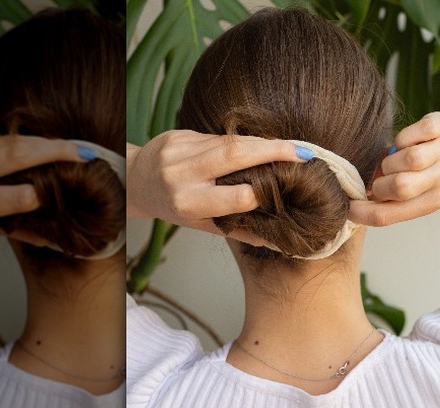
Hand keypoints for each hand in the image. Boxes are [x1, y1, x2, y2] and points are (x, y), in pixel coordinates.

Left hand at [0, 130, 85, 244]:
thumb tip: (59, 242)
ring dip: (46, 143)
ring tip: (72, 147)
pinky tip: (39, 146)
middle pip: (17, 156)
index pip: (19, 196)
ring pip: (13, 141)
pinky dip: (24, 141)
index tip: (69, 190)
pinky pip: (2, 136)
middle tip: (84, 153)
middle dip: (55, 151)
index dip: (47, 193)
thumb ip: (22, 231)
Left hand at [126, 130, 310, 245]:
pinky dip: (242, 141)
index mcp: (189, 204)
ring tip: (290, 147)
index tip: (287, 188)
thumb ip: (237, 231)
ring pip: (230, 141)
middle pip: (235, 155)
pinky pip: (219, 136)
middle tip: (303, 153)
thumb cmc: (173, 208)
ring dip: (264, 142)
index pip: (236, 196)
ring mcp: (180, 151)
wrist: (137, 181)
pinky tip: (259, 145)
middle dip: (273, 151)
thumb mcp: (202, 225)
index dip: (264, 192)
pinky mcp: (180, 134)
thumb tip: (275, 241)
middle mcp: (182, 175)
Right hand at [350, 112, 439, 225]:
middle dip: (379, 184)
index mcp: (431, 202)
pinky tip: (405, 143)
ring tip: (394, 161)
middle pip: (400, 188)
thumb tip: (360, 197)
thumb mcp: (420, 192)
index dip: (360, 212)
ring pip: (408, 160)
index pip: (388, 215)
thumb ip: (393, 198)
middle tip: (381, 179)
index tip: (348, 207)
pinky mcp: (438, 127)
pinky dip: (400, 139)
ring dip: (390, 161)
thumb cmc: (437, 171)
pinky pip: (408, 135)